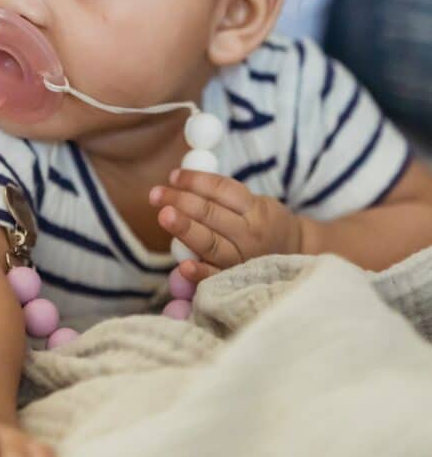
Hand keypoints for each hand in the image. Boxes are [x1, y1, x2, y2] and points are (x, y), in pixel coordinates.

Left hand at [149, 169, 303, 283]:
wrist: (299, 257)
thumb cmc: (266, 225)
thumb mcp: (256, 203)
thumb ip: (224, 196)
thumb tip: (181, 182)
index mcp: (255, 209)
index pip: (222, 189)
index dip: (196, 181)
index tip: (173, 176)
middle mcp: (250, 233)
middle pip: (212, 214)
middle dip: (182, 201)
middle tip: (157, 194)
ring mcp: (243, 259)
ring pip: (211, 243)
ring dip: (185, 228)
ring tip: (163, 215)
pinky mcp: (236, 280)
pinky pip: (216, 276)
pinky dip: (200, 271)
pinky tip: (183, 266)